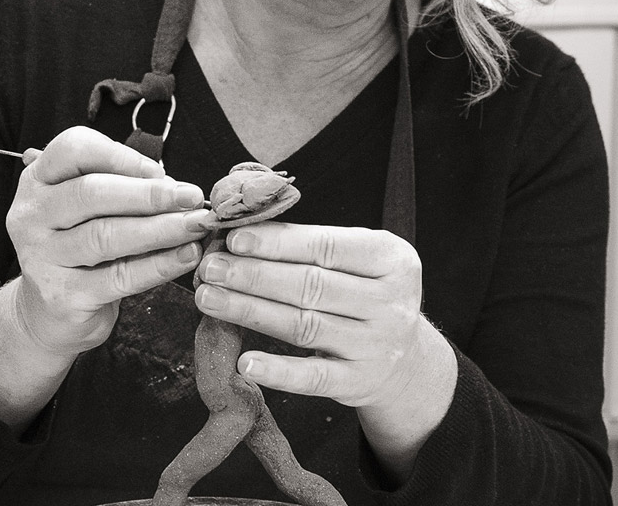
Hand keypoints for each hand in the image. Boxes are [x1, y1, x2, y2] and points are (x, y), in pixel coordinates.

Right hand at [5, 126, 208, 359]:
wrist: (49, 313)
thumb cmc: (79, 248)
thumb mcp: (88, 209)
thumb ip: (121, 189)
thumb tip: (174, 186)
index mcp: (38, 180)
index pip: (73, 149)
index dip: (121, 156)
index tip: (160, 172)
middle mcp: (31, 214)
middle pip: (91, 193)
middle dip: (149, 194)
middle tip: (191, 197)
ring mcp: (41, 257)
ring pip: (105, 236)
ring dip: (160, 228)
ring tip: (195, 225)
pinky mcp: (62, 296)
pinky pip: (118, 277)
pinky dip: (158, 265)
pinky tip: (185, 256)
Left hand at [193, 222, 432, 408]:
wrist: (408, 360)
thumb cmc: (367, 295)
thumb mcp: (360, 261)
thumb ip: (312, 246)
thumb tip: (241, 235)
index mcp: (391, 259)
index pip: (327, 246)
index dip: (277, 243)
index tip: (234, 239)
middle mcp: (390, 302)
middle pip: (310, 285)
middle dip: (253, 275)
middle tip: (211, 268)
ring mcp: (377, 345)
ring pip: (304, 325)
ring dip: (250, 311)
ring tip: (210, 299)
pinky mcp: (360, 382)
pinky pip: (313, 377)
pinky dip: (278, 371)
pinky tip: (245, 362)